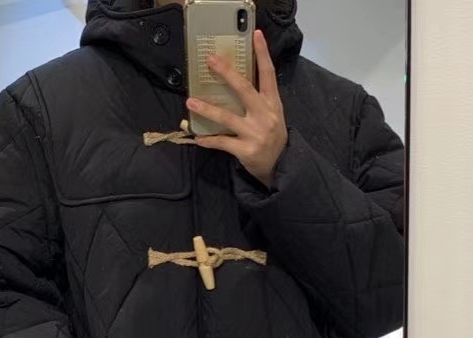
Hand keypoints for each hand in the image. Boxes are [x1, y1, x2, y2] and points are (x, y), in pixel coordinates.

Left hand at [188, 30, 287, 187]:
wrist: (281, 167)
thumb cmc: (272, 137)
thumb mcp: (272, 115)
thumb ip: (258, 100)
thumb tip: (235, 81)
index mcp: (272, 104)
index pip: (268, 74)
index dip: (262, 54)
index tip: (256, 34)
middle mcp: (265, 116)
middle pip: (244, 89)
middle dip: (227, 73)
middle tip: (211, 60)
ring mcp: (255, 133)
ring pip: (227, 117)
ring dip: (207, 109)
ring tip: (190, 102)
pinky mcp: (246, 150)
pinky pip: (222, 142)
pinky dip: (209, 140)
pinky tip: (197, 138)